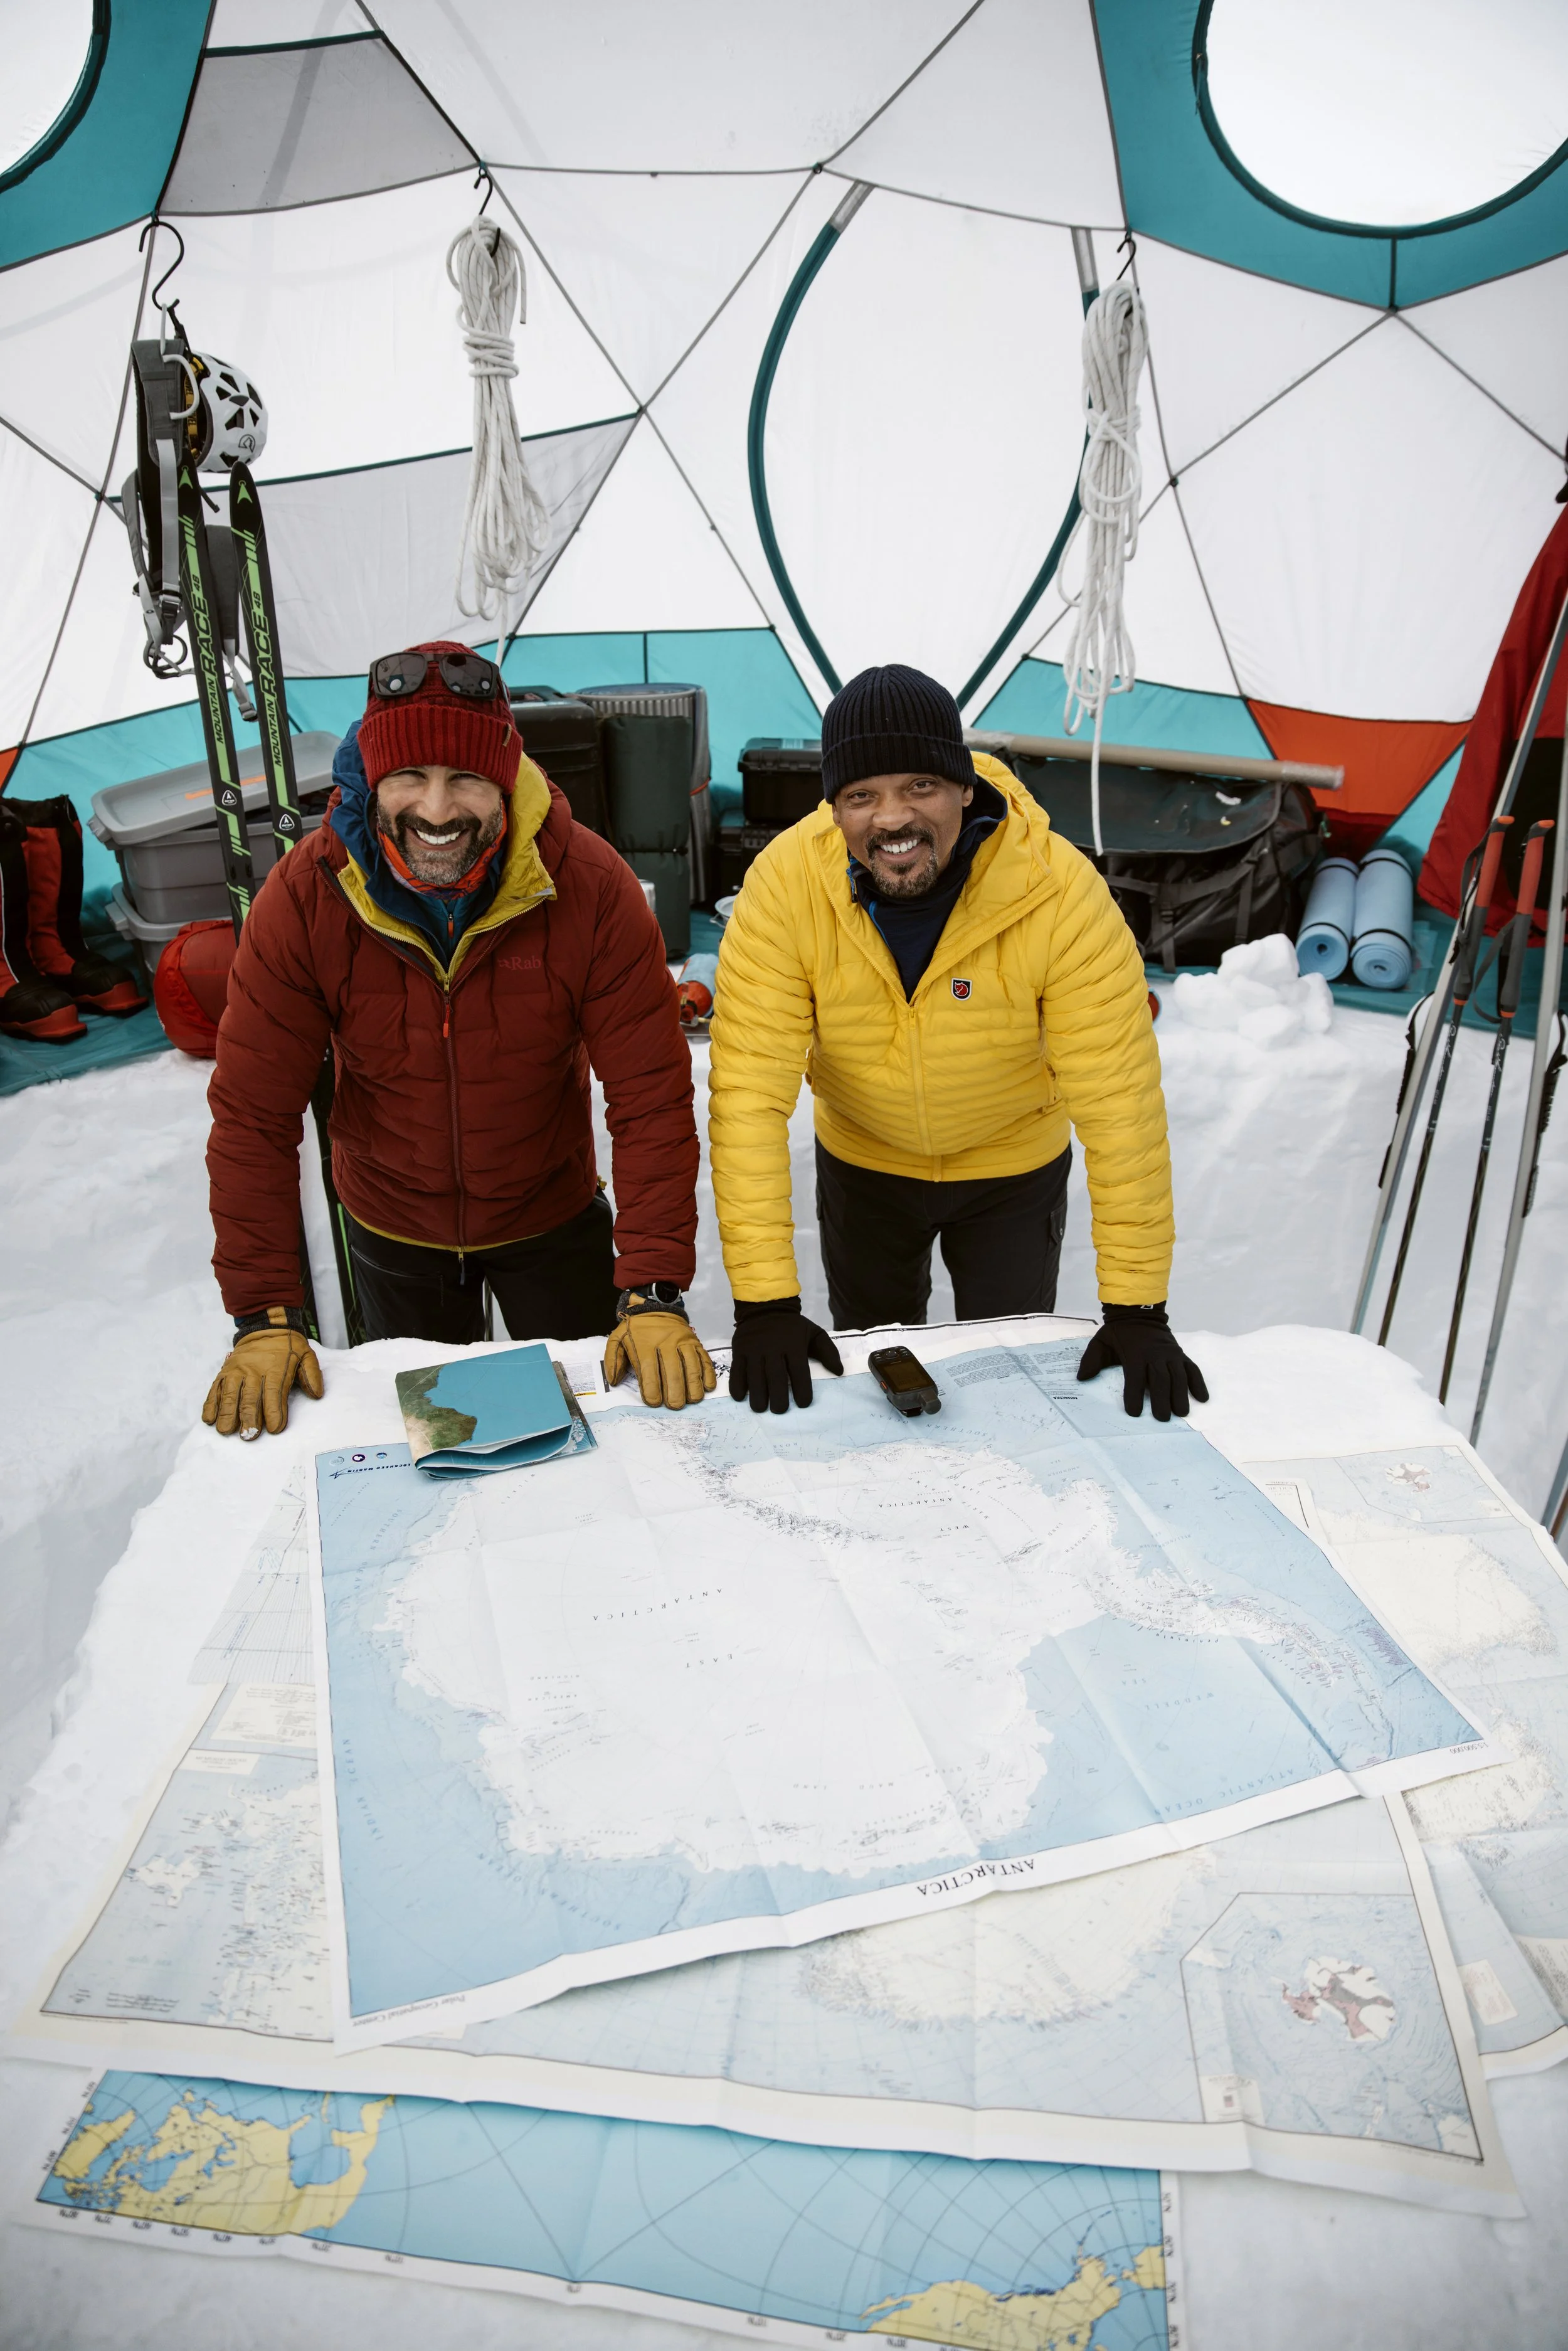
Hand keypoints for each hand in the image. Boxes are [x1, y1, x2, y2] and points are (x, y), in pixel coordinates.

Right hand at [203, 1311, 324, 1438]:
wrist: (265, 1327)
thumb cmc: (287, 1347)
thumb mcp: (306, 1355)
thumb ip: (312, 1374)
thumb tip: (317, 1394)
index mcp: (275, 1369)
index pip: (274, 1393)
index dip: (274, 1412)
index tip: (275, 1428)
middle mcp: (253, 1371)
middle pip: (250, 1398)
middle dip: (249, 1418)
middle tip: (248, 1436)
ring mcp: (236, 1372)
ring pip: (230, 1394)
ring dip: (227, 1414)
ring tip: (225, 1430)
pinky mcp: (225, 1372)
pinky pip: (215, 1389)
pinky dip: (211, 1404)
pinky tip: (209, 1419)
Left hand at [603, 1297, 715, 1408]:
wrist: (656, 1307)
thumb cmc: (636, 1329)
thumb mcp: (617, 1338)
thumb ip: (612, 1359)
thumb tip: (614, 1380)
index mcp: (645, 1344)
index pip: (649, 1369)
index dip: (652, 1388)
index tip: (654, 1402)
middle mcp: (666, 1342)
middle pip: (672, 1369)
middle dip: (675, 1390)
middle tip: (675, 1405)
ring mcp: (683, 1341)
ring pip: (691, 1364)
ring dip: (693, 1384)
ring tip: (692, 1400)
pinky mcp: (695, 1342)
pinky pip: (704, 1357)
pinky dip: (707, 1373)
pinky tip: (707, 1387)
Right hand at [729, 1298, 843, 1413]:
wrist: (765, 1306)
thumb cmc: (792, 1326)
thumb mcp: (814, 1332)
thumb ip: (828, 1351)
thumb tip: (838, 1371)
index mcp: (794, 1345)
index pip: (799, 1371)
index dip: (802, 1390)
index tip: (803, 1404)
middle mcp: (773, 1348)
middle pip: (775, 1377)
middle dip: (778, 1398)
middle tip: (780, 1410)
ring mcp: (754, 1349)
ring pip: (755, 1377)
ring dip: (757, 1396)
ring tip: (761, 1408)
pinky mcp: (740, 1350)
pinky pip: (737, 1371)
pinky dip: (737, 1385)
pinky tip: (741, 1397)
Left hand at [1076, 1305, 1207, 1421]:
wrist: (1139, 1312)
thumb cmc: (1119, 1332)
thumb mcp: (1100, 1342)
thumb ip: (1091, 1360)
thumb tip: (1081, 1377)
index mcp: (1134, 1354)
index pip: (1135, 1378)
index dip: (1134, 1395)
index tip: (1134, 1412)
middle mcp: (1155, 1355)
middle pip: (1160, 1380)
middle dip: (1162, 1400)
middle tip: (1162, 1419)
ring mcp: (1170, 1354)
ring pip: (1179, 1376)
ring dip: (1181, 1395)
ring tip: (1182, 1413)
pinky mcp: (1180, 1354)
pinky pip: (1193, 1369)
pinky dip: (1199, 1383)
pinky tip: (1202, 1398)